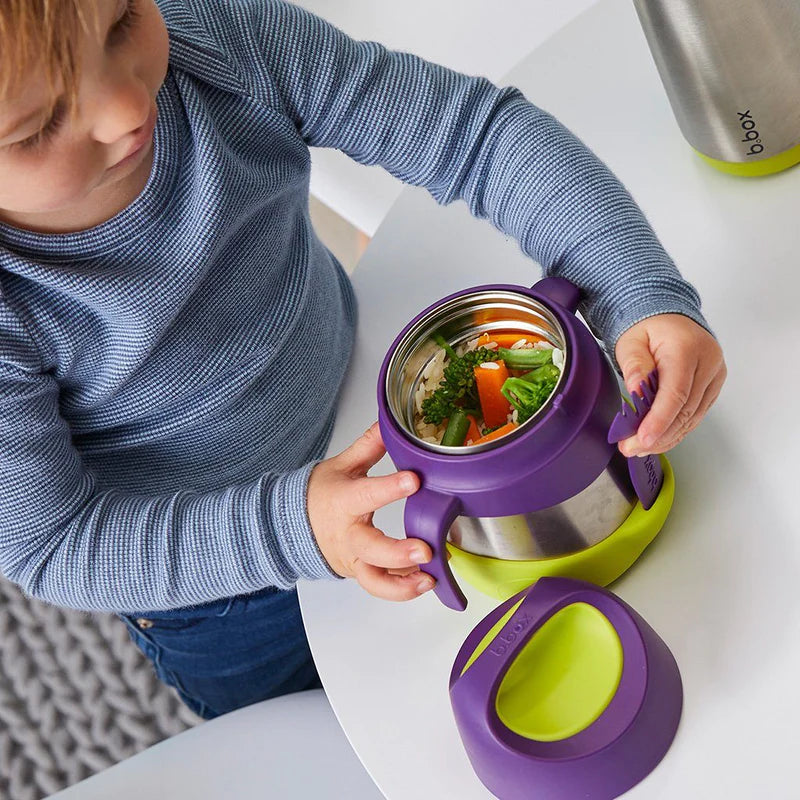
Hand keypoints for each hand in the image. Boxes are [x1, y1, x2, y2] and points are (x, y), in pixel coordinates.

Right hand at [307, 422, 434, 600]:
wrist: (290, 525)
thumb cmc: (320, 495)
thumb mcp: (343, 465)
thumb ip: (370, 445)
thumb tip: (390, 422)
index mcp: (344, 501)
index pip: (367, 494)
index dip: (390, 488)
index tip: (414, 481)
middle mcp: (348, 535)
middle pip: (370, 549)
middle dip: (397, 553)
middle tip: (424, 550)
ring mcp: (353, 558)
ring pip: (374, 580)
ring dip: (402, 585)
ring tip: (429, 578)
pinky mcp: (359, 573)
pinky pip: (379, 587)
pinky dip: (402, 589)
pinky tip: (425, 582)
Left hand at [614, 314, 725, 455]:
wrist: (669, 317)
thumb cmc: (649, 328)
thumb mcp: (631, 341)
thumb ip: (634, 364)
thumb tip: (637, 389)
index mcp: (687, 348)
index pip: (676, 393)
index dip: (659, 420)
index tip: (642, 438)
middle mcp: (708, 363)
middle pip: (685, 410)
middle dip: (658, 435)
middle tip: (631, 448)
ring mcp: (714, 376)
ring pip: (693, 417)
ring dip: (667, 437)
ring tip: (639, 447)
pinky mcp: (712, 386)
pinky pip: (696, 414)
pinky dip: (677, 429)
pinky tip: (658, 439)